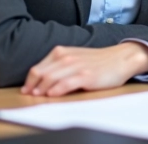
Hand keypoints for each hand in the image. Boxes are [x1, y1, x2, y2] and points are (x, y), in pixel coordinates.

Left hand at [20, 43, 147, 96]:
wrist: (120, 59)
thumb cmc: (97, 61)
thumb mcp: (75, 58)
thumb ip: (59, 65)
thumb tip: (41, 80)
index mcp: (61, 52)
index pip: (38, 68)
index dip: (29, 81)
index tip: (27, 90)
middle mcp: (66, 57)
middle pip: (41, 74)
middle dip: (32, 86)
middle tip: (30, 96)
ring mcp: (76, 66)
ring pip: (50, 79)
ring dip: (41, 90)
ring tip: (38, 97)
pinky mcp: (86, 76)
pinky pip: (66, 83)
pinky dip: (56, 90)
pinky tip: (52, 95)